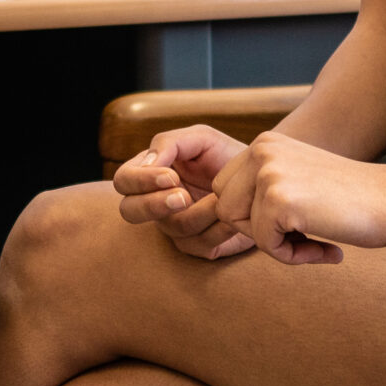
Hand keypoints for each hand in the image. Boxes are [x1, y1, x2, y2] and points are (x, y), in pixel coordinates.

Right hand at [113, 125, 255, 259]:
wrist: (262, 178)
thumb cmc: (226, 155)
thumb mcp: (200, 138)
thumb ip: (170, 142)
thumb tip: (149, 163)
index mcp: (148, 173)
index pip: (124, 181)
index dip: (141, 181)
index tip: (172, 176)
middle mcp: (154, 202)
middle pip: (130, 211)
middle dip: (154, 205)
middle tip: (183, 197)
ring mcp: (174, 227)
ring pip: (173, 227)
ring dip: (200, 212)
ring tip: (221, 198)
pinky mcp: (198, 246)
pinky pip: (200, 243)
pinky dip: (218, 228)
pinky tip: (232, 216)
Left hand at [215, 132, 385, 264]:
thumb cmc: (355, 199)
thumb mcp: (300, 178)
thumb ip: (265, 189)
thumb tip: (222, 215)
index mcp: (265, 143)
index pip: (225, 189)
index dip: (252, 216)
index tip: (292, 224)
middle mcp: (261, 150)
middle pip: (223, 206)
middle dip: (255, 230)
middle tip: (300, 237)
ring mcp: (268, 172)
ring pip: (237, 225)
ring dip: (272, 244)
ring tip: (313, 243)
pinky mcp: (279, 200)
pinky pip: (264, 244)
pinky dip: (292, 256)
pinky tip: (327, 248)